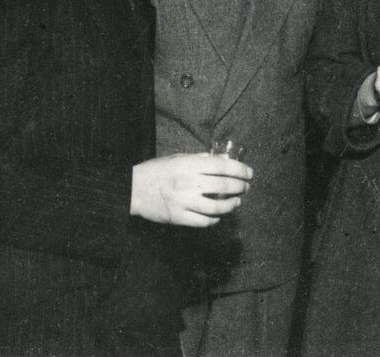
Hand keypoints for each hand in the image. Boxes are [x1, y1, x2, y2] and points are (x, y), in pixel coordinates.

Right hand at [130, 153, 253, 226]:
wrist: (131, 189)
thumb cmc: (156, 171)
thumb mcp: (177, 158)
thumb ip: (198, 159)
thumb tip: (219, 161)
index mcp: (189, 165)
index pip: (222, 166)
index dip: (240, 170)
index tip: (249, 173)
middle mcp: (188, 183)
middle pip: (223, 186)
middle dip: (240, 187)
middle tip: (246, 187)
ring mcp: (183, 202)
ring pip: (216, 206)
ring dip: (231, 205)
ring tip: (237, 202)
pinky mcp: (178, 217)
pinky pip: (202, 221)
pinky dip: (214, 219)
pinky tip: (218, 215)